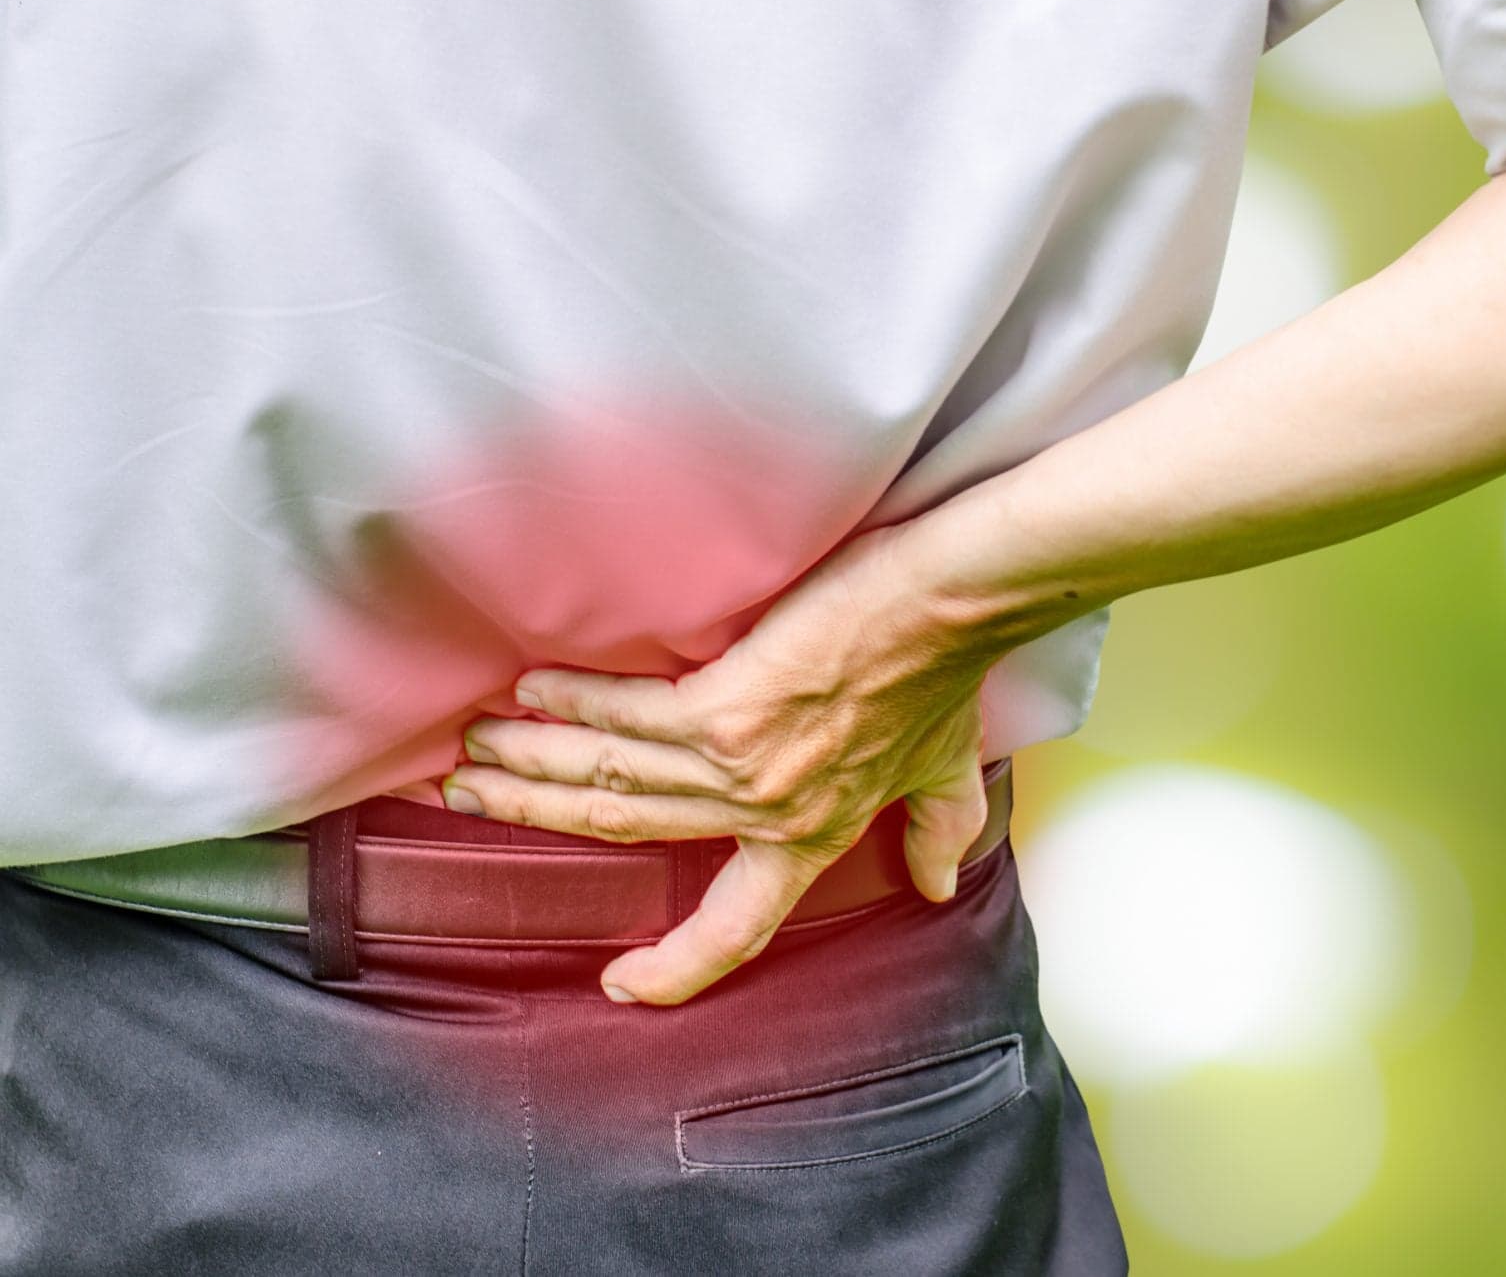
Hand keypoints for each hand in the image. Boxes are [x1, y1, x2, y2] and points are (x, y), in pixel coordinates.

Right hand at [438, 524, 1008, 1005]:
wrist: (945, 607)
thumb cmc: (943, 680)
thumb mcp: (946, 774)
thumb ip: (935, 832)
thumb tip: (934, 887)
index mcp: (809, 840)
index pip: (736, 929)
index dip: (680, 967)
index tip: (622, 987)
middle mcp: (765, 815)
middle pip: (628, 831)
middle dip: (537, 817)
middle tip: (469, 799)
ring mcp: (739, 767)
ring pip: (610, 779)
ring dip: (530, 765)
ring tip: (471, 753)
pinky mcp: (723, 710)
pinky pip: (626, 717)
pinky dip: (570, 703)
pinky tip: (526, 691)